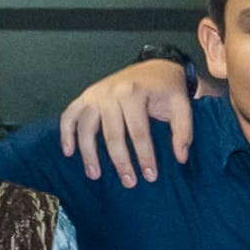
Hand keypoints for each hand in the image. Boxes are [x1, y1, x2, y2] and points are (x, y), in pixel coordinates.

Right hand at [56, 58, 202, 186]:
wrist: (154, 67)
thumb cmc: (167, 90)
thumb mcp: (182, 105)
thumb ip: (183, 130)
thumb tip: (180, 158)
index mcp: (134, 93)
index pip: (138, 132)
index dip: (144, 156)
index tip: (150, 176)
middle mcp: (111, 93)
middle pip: (112, 134)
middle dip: (120, 161)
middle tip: (129, 183)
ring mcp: (95, 94)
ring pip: (86, 128)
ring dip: (88, 154)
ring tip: (95, 175)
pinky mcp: (86, 96)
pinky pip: (70, 116)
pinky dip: (66, 133)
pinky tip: (68, 152)